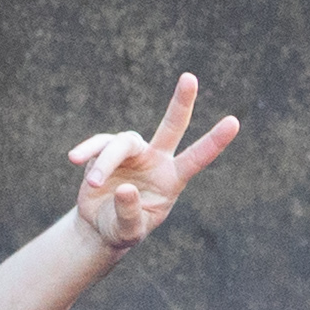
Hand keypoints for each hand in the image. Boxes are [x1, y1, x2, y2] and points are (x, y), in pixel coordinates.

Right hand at [62, 74, 239, 256]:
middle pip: (171, 126)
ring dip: (106, 163)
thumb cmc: (123, 229)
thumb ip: (129, 212)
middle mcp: (156, 160)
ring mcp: (132, 153)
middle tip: (190, 78)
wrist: (99, 227)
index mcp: (172, 179)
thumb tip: (125, 187)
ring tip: (93, 184)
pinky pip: (99, 144)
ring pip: (122, 144)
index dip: (214, 141)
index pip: (197, 158)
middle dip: (181, 103)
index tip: (234, 122)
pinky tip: (75, 158)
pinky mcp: (106, 150)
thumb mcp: (129, 231)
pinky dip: (88, 150)